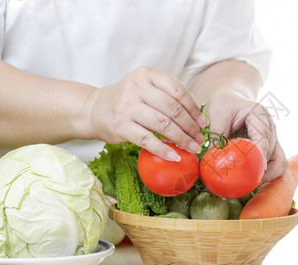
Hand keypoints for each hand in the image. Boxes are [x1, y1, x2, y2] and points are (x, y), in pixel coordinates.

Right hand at [84, 67, 206, 160]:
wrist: (94, 109)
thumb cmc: (127, 101)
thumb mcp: (145, 88)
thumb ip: (167, 96)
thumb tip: (197, 119)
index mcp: (146, 75)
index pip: (178, 91)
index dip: (194, 109)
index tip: (202, 123)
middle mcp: (136, 88)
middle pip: (173, 109)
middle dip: (190, 127)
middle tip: (199, 139)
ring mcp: (127, 107)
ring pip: (163, 124)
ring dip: (181, 139)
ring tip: (192, 148)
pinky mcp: (121, 126)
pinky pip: (148, 140)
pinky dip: (164, 149)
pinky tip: (174, 155)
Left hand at [205, 91, 287, 182]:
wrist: (232, 100)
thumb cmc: (224, 105)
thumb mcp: (218, 114)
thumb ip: (218, 133)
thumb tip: (216, 156)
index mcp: (259, 114)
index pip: (263, 138)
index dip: (259, 156)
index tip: (253, 171)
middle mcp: (270, 127)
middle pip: (273, 152)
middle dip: (262, 168)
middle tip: (248, 181)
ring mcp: (273, 138)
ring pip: (280, 161)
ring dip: (270, 174)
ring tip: (254, 183)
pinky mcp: (271, 148)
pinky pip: (278, 164)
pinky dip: (270, 174)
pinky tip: (257, 180)